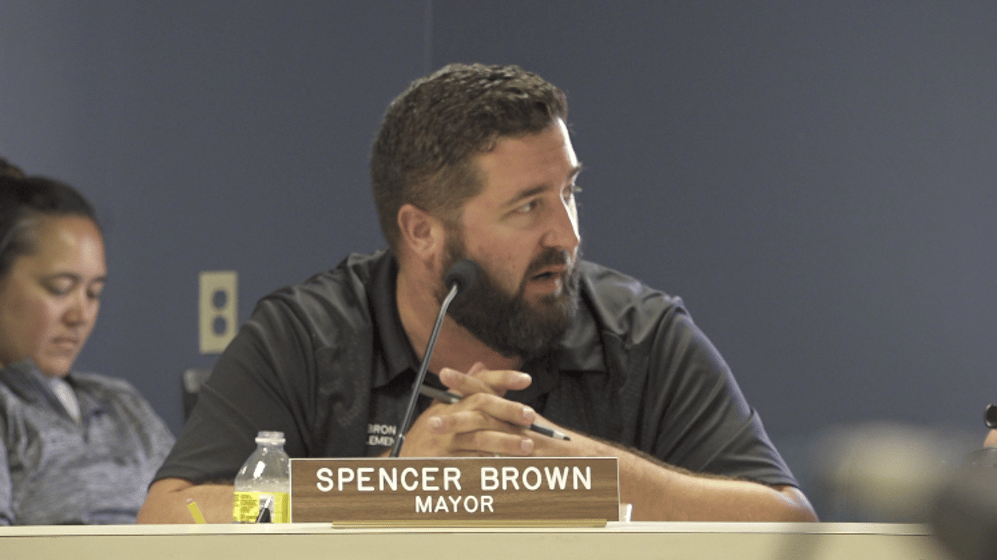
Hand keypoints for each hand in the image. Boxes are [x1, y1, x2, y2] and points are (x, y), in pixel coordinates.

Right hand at [398, 363, 536, 456]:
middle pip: (480, 406)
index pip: (478, 381)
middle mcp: (447, 415)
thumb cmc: (429, 432)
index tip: (526, 379)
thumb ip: (465, 387)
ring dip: (505, 441)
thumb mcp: (443, 406)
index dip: (502, 378)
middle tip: (531, 416)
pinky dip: (490, 463)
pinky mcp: (443, 461)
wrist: (404, 458)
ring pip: (479, 438)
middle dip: (507, 409)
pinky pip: (471, 462)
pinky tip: (507, 464)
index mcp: (451, 399)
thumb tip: (482, 365)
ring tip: (528, 446)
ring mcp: (444, 439)